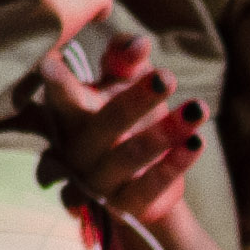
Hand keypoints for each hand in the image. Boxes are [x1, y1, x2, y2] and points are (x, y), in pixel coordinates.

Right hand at [36, 34, 206, 225]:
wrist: (143, 183)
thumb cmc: (126, 117)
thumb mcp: (123, 83)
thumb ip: (125, 59)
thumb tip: (139, 43)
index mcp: (70, 116)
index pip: (61, 96)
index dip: (56, 83)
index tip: (51, 65)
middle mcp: (78, 150)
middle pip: (104, 123)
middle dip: (135, 100)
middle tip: (165, 78)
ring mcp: (99, 181)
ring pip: (130, 155)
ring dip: (165, 132)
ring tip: (198, 109)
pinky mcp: (125, 206)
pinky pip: (150, 186)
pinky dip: (176, 164)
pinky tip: (196, 142)